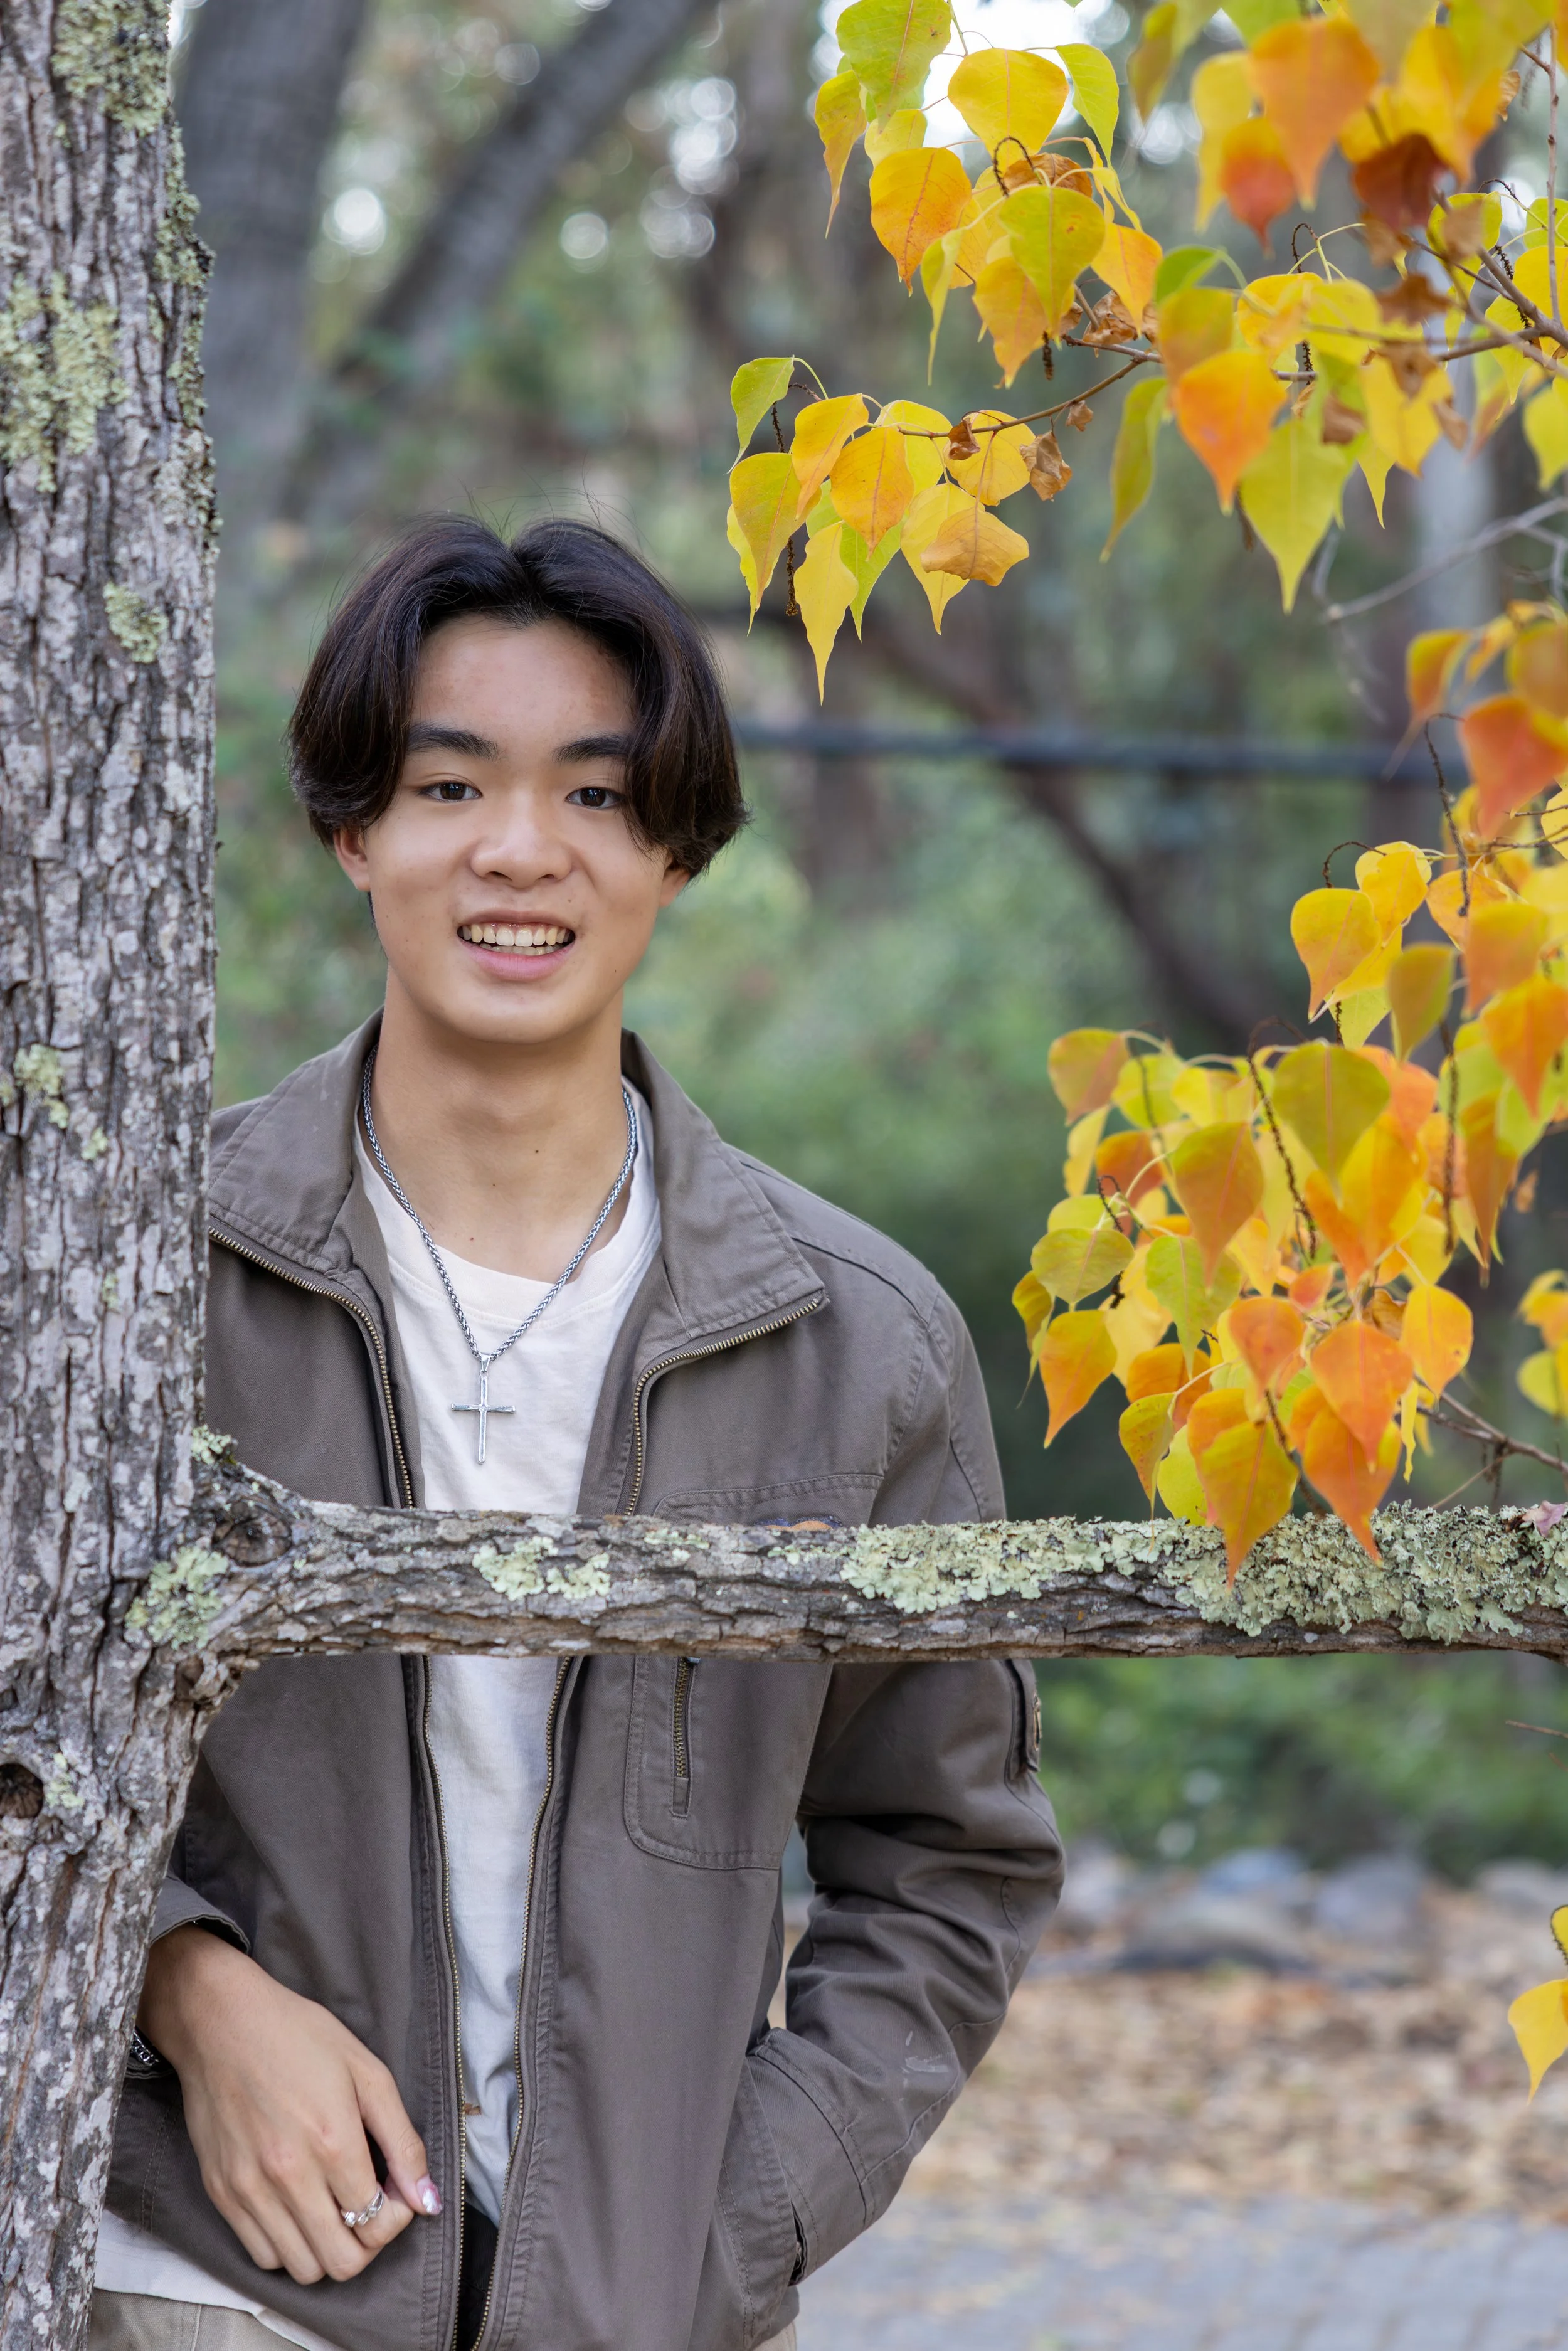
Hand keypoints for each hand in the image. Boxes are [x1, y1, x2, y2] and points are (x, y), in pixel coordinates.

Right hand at [140, 1925, 441, 2284]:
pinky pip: (263, 2255)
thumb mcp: (368, 2072)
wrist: (221, 2023)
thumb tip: (427, 2201)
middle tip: (368, 2205)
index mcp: (333, 2141)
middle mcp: (289, 2176)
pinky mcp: (221, 2194)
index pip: (378, 2222)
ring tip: (333, 2206)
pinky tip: (298, 2207)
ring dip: (328, 2248)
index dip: (398, 2214)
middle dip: (367, 2242)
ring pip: (302, 2268)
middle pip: (342, 2262)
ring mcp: (250, 2190)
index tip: (394, 2189)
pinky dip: (288, 2245)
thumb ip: (403, 2141)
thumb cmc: (300, 2038)